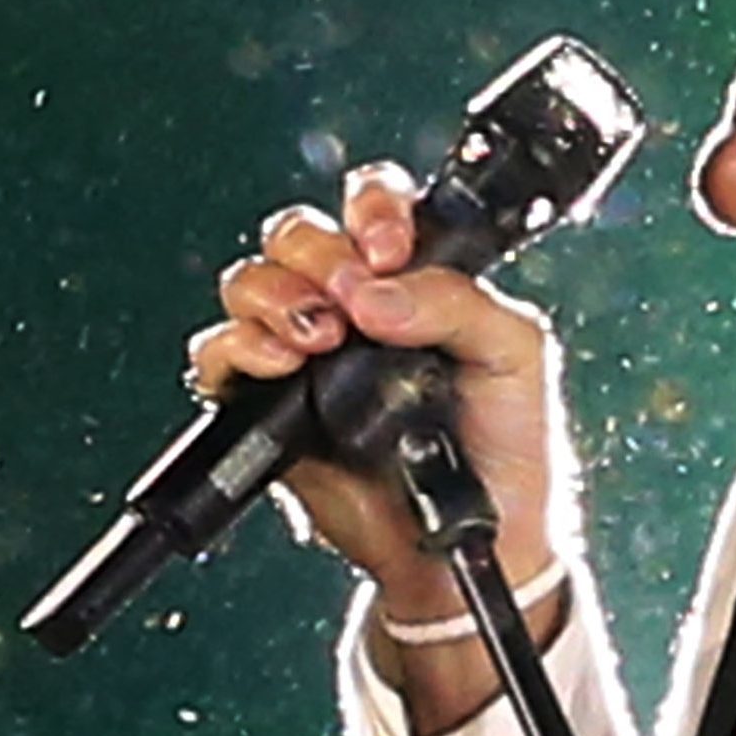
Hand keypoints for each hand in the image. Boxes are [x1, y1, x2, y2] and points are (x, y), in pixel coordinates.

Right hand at [187, 160, 565, 610]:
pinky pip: (219, 355)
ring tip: (321, 339)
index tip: (388, 249)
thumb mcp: (515, 352)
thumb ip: (457, 302)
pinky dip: (237, 347)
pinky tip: (281, 365)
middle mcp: (353, 304)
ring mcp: (307, 351)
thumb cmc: (508, 439)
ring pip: (252, 282)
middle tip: (354, 301)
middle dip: (320, 255)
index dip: (371, 209)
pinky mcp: (269, 405)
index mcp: (414, 277)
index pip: (373, 204)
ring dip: (277, 296)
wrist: (480, 532)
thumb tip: (378, 292)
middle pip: (299, 235)